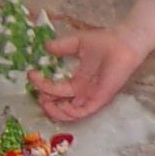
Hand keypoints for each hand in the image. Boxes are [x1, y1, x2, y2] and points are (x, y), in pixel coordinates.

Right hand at [31, 0, 154, 121]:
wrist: (123, 41)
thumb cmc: (104, 41)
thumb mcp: (77, 43)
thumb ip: (61, 46)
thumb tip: (46, 47)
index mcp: (78, 81)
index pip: (56, 89)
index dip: (42, 85)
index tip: (31, 74)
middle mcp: (84, 91)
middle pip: (61, 105)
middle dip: (46, 103)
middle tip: (37, 94)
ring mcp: (92, 96)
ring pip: (71, 114)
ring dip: (56, 112)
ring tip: (45, 102)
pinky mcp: (100, 98)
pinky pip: (84, 112)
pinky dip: (71, 113)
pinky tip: (61, 104)